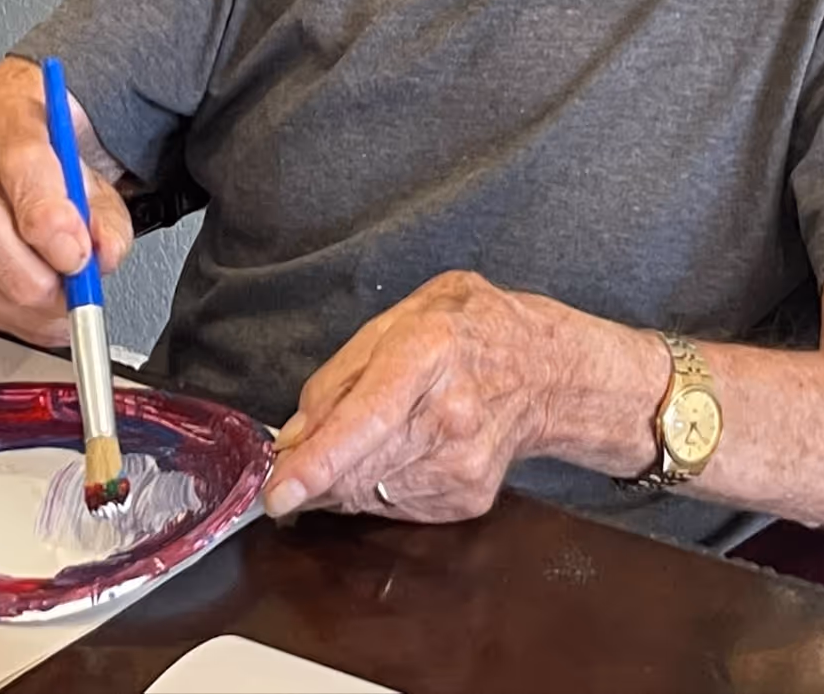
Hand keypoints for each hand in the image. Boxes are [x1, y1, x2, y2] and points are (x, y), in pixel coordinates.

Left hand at [261, 270, 557, 521]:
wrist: (546, 370)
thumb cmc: (465, 330)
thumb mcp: (400, 317)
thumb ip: (340, 373)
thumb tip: (296, 437)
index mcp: (430, 350)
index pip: (368, 416)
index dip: (318, 461)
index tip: (277, 494)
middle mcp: (453, 412)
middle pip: (360, 465)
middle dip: (313, 473)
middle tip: (291, 464)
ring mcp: (466, 462)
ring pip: (369, 492)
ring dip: (344, 478)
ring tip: (365, 438)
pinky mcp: (470, 497)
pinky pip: (395, 506)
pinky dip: (376, 487)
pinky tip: (397, 452)